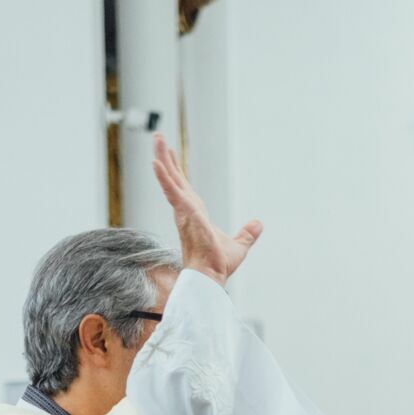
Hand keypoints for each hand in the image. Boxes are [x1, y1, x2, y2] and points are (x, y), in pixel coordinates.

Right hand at [151, 135, 262, 284]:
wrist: (212, 276)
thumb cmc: (218, 264)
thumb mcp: (239, 245)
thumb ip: (247, 234)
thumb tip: (258, 224)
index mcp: (195, 215)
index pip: (184, 188)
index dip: (177, 172)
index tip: (171, 157)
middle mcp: (186, 211)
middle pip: (175, 179)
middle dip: (166, 158)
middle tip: (158, 138)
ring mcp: (184, 211)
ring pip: (171, 180)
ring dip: (162, 160)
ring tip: (156, 140)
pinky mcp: (186, 213)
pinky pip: (172, 192)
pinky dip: (164, 178)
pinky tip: (156, 163)